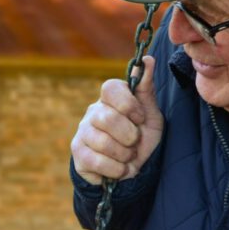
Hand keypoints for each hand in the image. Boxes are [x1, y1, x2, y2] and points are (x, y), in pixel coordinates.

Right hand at [71, 55, 163, 184]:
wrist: (132, 169)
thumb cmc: (141, 137)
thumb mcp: (150, 114)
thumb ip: (146, 88)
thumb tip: (148, 59)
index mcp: (110, 98)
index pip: (110, 88)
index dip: (128, 104)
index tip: (140, 118)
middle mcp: (93, 112)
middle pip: (108, 118)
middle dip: (129, 136)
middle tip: (135, 143)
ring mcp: (82, 132)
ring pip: (103, 142)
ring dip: (124, 155)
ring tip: (128, 157)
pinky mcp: (78, 153)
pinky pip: (96, 161)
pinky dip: (116, 169)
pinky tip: (120, 169)